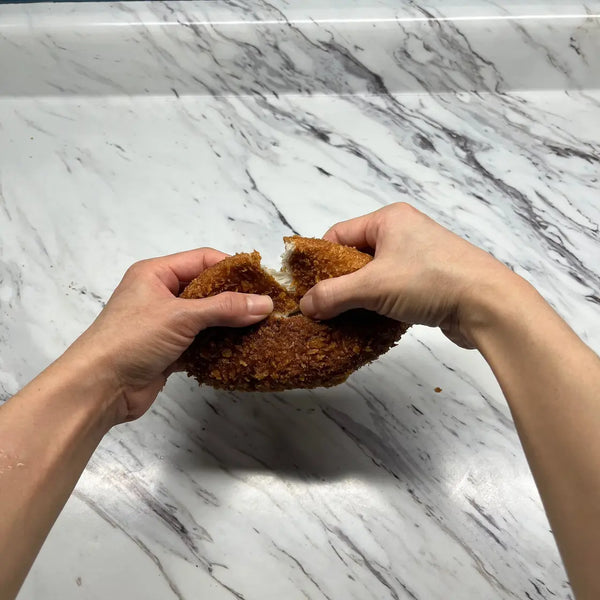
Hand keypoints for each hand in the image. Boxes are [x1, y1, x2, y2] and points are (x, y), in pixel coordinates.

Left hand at [66, 248, 272, 423]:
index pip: (203, 260)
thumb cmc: (132, 339)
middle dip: (236, 298)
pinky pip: (201, 342)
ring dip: (230, 324)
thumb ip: (225, 308)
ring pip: (206, 318)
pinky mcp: (169, 350)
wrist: (99, 388)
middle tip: (268, 307)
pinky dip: (219, 346)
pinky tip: (242, 350)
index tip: (264, 280)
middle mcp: (160, 294)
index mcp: (156, 273)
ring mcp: (165, 324)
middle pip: (207, 289)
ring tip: (262, 328)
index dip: (234, 268)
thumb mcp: (181, 317)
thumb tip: (266, 303)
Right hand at [299, 203, 517, 347]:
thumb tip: (305, 305)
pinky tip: (372, 322)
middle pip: (355, 256)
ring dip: (359, 296)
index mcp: (388, 220)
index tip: (307, 287)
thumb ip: (332, 294)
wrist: (488, 305)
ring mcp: (420, 256)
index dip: (319, 261)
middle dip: (339, 282)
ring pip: (375, 275)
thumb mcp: (372, 287)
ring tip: (345, 318)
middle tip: (324, 307)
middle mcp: (404, 232)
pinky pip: (394, 288)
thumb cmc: (430, 281)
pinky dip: (380, 304)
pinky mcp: (432, 279)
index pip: (338, 234)